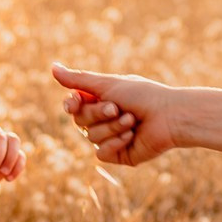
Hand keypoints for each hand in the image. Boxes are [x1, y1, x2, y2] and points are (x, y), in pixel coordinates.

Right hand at [51, 64, 180, 166]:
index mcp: (100, 100)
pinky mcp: (119, 155)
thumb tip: (52, 67)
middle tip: (118, 107)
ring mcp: (111, 138)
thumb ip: (78, 80)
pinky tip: (132, 136)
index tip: (74, 102)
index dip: (72, 105)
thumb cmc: (143, 95)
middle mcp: (104, 120)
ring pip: (92, 137)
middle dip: (98, 114)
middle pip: (80, 121)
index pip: (74, 105)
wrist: (170, 116)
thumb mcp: (108, 84)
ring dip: (112, 127)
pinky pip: (102, 153)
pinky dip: (116, 143)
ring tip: (133, 120)